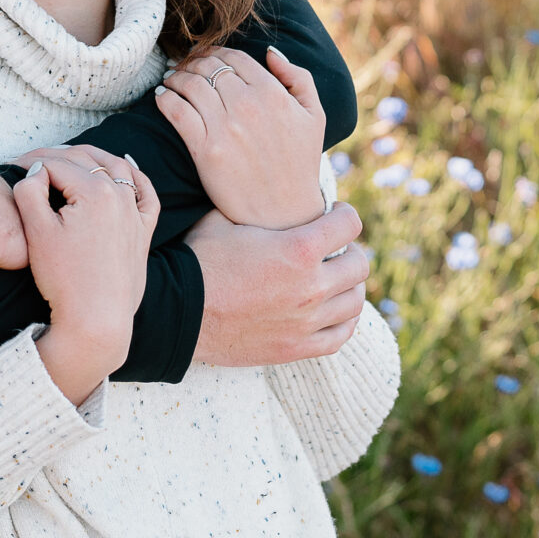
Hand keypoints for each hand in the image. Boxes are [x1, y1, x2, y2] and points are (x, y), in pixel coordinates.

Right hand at [15, 148, 159, 403]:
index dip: (29, 163)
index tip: (10, 166)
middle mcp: (120, 196)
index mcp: (95, 191)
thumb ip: (30, 191)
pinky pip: (146, 194)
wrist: (97, 322)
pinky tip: (127, 168)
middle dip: (54, 157)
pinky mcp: (143, 233)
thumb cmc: (64, 279)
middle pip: (84, 161)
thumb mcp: (36, 232)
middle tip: (29, 163)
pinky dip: (137, 176)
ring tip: (69, 158)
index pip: (55, 164)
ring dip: (92, 157)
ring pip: (117, 168)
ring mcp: (135, 214)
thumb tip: (37, 171)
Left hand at [157, 45, 327, 229]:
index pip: (234, 57)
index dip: (215, 52)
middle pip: (209, 68)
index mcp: (273, 93)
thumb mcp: (314, 116)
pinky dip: (165, 99)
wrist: (283, 212)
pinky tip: (162, 97)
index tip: (204, 57)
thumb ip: (298, 78)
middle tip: (183, 66)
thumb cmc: (299, 163)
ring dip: (176, 77)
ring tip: (171, 79)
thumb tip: (271, 52)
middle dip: (193, 62)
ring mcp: (226, 127)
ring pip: (189, 85)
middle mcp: (248, 105)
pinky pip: (176, 112)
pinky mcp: (206, 150)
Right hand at [185, 205, 367, 366]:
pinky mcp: (297, 348)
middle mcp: (311, 286)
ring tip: (337, 278)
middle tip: (337, 248)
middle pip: (359, 265)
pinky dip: (344, 320)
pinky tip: (334, 310)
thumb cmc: (199, 261)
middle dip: (350, 250)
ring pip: (355, 302)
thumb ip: (253, 206)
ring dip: (350, 286)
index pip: (349, 225)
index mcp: (298, 249)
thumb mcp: (224, 219)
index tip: (336, 214)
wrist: (179, 312)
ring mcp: (307, 321)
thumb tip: (259, 189)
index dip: (345, 215)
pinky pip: (341, 335)